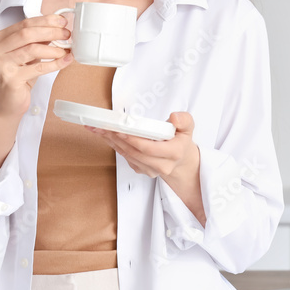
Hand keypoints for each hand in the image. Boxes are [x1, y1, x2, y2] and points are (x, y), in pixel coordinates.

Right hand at [0, 14, 72, 117]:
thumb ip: (37, 41)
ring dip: (54, 48)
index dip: (45, 21)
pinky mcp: (10, 79)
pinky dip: (55, 63)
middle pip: (27, 34)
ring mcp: (1, 65)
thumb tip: (58, 29)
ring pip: (33, 49)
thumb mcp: (26, 56)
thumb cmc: (17, 78)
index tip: (61, 21)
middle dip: (51, 32)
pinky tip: (65, 61)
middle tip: (66, 34)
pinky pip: (38, 68)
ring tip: (66, 50)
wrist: (7, 104)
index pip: (23, 24)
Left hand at [89, 112, 204, 225]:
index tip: (121, 130)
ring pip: (128, 155)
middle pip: (135, 152)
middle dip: (117, 138)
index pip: (150, 148)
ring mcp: (150, 170)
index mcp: (174, 153)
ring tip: (100, 128)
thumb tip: (174, 118)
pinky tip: (106, 135)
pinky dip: (115, 145)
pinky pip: (125, 157)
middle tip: (103, 126)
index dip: (133, 140)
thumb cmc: (181, 141)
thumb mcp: (188, 127)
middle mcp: (162, 165)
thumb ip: (184, 120)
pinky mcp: (141, 170)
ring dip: (112, 141)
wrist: (181, 160)